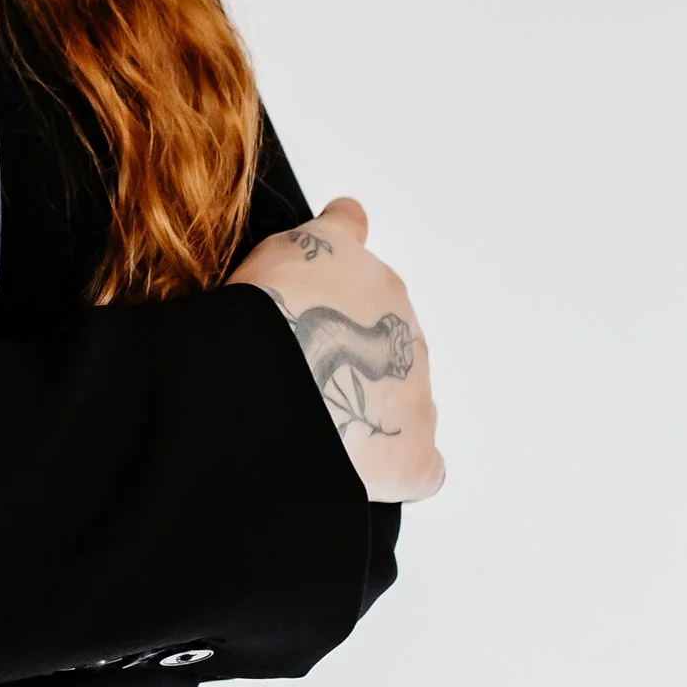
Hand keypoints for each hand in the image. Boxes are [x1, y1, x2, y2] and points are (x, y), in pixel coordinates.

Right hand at [228, 196, 443, 500]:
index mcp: (369, 279)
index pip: (366, 267)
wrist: (279, 376)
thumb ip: (312, 246)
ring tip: (318, 426)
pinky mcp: (411, 454)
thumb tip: (346, 216)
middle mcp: (400, 328)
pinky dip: (395, 468)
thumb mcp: (285, 246)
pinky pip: (419, 465)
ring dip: (371, 409)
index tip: (333, 292)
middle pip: (384, 343)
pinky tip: (360, 471)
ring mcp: (413, 393)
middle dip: (354, 358)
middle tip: (301, 376)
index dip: (346, 287)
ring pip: (401, 399)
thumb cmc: (268, 312)